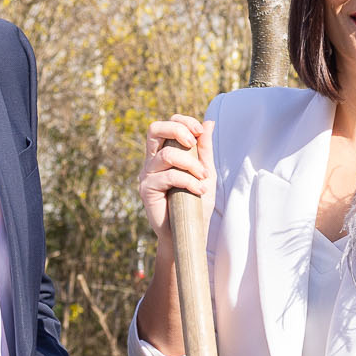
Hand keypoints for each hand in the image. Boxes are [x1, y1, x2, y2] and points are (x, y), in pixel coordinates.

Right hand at [136, 114, 210, 228]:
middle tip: (194, 143)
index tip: (200, 132)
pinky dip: (189, 181)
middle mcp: (152, 161)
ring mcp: (147, 175)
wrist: (189, 233)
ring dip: (191, 164)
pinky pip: (169, 176)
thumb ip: (205, 149)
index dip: (183, 122)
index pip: (166, 125)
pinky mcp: (146, 189)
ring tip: (203, 178)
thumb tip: (209, 122)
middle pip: (154, 129)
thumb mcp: (205, 172)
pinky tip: (198, 190)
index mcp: (164, 153)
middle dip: (178, 130)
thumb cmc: (196, 204)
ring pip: (167, 154)